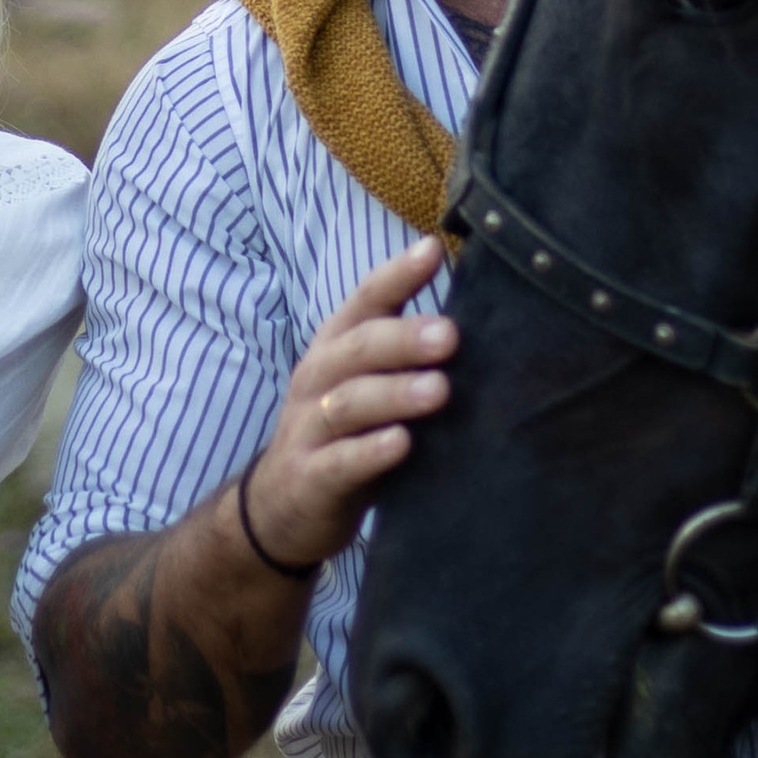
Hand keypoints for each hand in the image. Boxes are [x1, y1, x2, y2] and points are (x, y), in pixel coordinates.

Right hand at [240, 237, 455, 575]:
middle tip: (450, 336)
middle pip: (357, 348)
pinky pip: (339, 462)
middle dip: (403, 339)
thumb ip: (407, 349)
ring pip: (349, 403)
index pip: (365, 300)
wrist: (282, 506)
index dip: (397, 275)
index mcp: (337, 346)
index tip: (434, 252)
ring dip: (394, 394)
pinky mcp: (311, 478)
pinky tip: (402, 445)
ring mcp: (309, 429)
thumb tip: (476, 312)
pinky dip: (369, 452)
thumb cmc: (345, 432)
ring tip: (439, 391)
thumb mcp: (366, 381)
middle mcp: (318, 378)